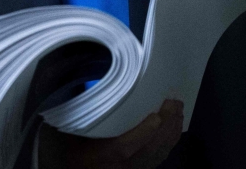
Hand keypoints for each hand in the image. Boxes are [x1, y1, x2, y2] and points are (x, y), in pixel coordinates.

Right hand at [38, 99, 182, 168]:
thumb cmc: (70, 155)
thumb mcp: (67, 137)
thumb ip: (79, 115)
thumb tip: (84, 86)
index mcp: (101, 158)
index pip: (124, 149)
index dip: (143, 134)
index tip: (156, 117)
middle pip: (149, 150)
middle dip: (166, 126)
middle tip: (174, 102)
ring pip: (158, 155)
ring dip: (172, 132)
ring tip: (178, 110)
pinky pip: (158, 159)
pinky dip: (169, 142)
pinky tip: (173, 129)